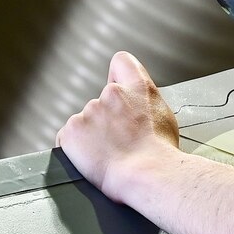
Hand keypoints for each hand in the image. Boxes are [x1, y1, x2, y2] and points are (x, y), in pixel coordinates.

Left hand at [56, 51, 181, 204]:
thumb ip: (145, 101)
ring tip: (110, 154)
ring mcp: (87, 112)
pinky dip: (76, 150)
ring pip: (85, 123)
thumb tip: (136, 105)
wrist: (146, 171)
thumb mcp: (164, 115)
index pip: (122, 62)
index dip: (118, 76)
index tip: (118, 89)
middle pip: (101, 104)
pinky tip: (94, 159)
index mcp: (137, 87)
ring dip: (92, 137)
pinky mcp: (70, 131)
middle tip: (120, 142)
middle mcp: (110, 94)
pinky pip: (68, 139)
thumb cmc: (159, 150)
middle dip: (106, 121)